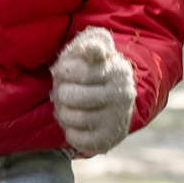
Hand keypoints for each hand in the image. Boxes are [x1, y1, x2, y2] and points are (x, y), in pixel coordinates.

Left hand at [49, 26, 135, 156]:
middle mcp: (121, 94)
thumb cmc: (93, 71)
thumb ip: (93, 42)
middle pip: (70, 95)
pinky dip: (71, 132)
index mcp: (117, 69)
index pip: (76, 69)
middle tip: (67, 91)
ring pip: (71, 117)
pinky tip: (78, 125)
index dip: (64, 71)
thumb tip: (92, 49)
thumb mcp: (94, 49)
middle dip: (62, 93)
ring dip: (64, 112)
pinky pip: (76, 139)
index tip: (67, 70)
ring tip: (71, 108)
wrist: (113, 105)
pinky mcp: (108, 139)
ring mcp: (116, 118)